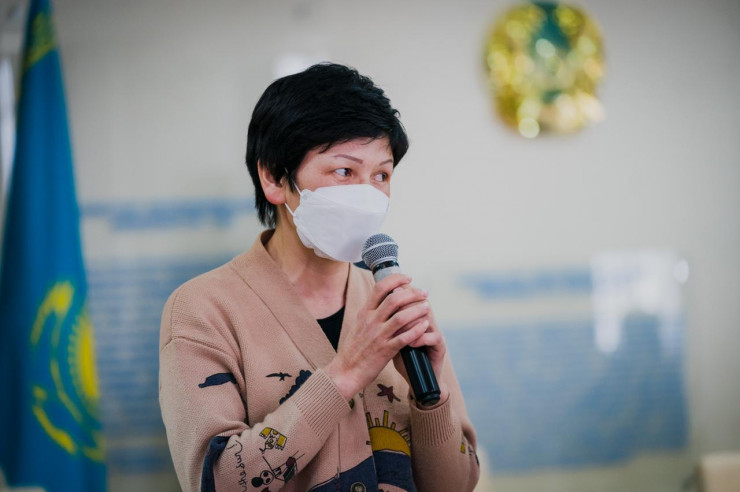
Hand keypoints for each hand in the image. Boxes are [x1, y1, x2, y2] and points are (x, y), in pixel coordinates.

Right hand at [325, 273, 430, 399]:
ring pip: (402, 317)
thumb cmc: (353, 350)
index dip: (396, 280)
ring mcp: (378, 336)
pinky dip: (417, 330)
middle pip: (394, 299)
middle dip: (412, 293)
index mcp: (364, 313)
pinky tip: (425, 325)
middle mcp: (371, 321)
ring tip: (427, 307)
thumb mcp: (358, 325)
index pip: (380, 288)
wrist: (345, 372)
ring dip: (417, 310)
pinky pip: (405, 337)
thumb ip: (371, 312)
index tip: (408, 278)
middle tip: (424, 292)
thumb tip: (383, 299)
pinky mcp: (385, 350)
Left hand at [391, 291, 448, 402]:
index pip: (412, 297)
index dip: (402, 292)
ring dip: (411, 323)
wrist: (418, 379)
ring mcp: (435, 333)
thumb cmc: (403, 357)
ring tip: (399, 331)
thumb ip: (388, 324)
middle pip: (420, 303)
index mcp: (417, 317)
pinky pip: (433, 337)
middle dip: (405, 306)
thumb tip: (374, 308)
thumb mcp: (393, 339)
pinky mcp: (440, 347)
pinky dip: (420, 338)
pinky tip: (411, 344)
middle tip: (393, 312)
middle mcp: (428, 322)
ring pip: (427, 318)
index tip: (389, 294)